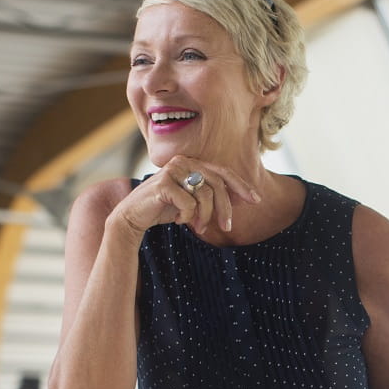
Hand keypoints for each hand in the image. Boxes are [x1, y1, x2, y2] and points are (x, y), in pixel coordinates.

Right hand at [110, 156, 259, 236]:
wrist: (133, 217)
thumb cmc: (165, 209)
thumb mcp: (194, 201)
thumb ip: (214, 196)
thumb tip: (244, 197)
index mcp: (192, 162)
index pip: (223, 171)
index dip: (241, 186)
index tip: (256, 200)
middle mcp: (183, 161)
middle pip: (217, 184)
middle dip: (225, 209)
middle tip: (227, 227)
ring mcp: (172, 170)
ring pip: (205, 195)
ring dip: (205, 216)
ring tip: (197, 227)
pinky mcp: (163, 184)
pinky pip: (189, 203)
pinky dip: (187, 216)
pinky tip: (177, 220)